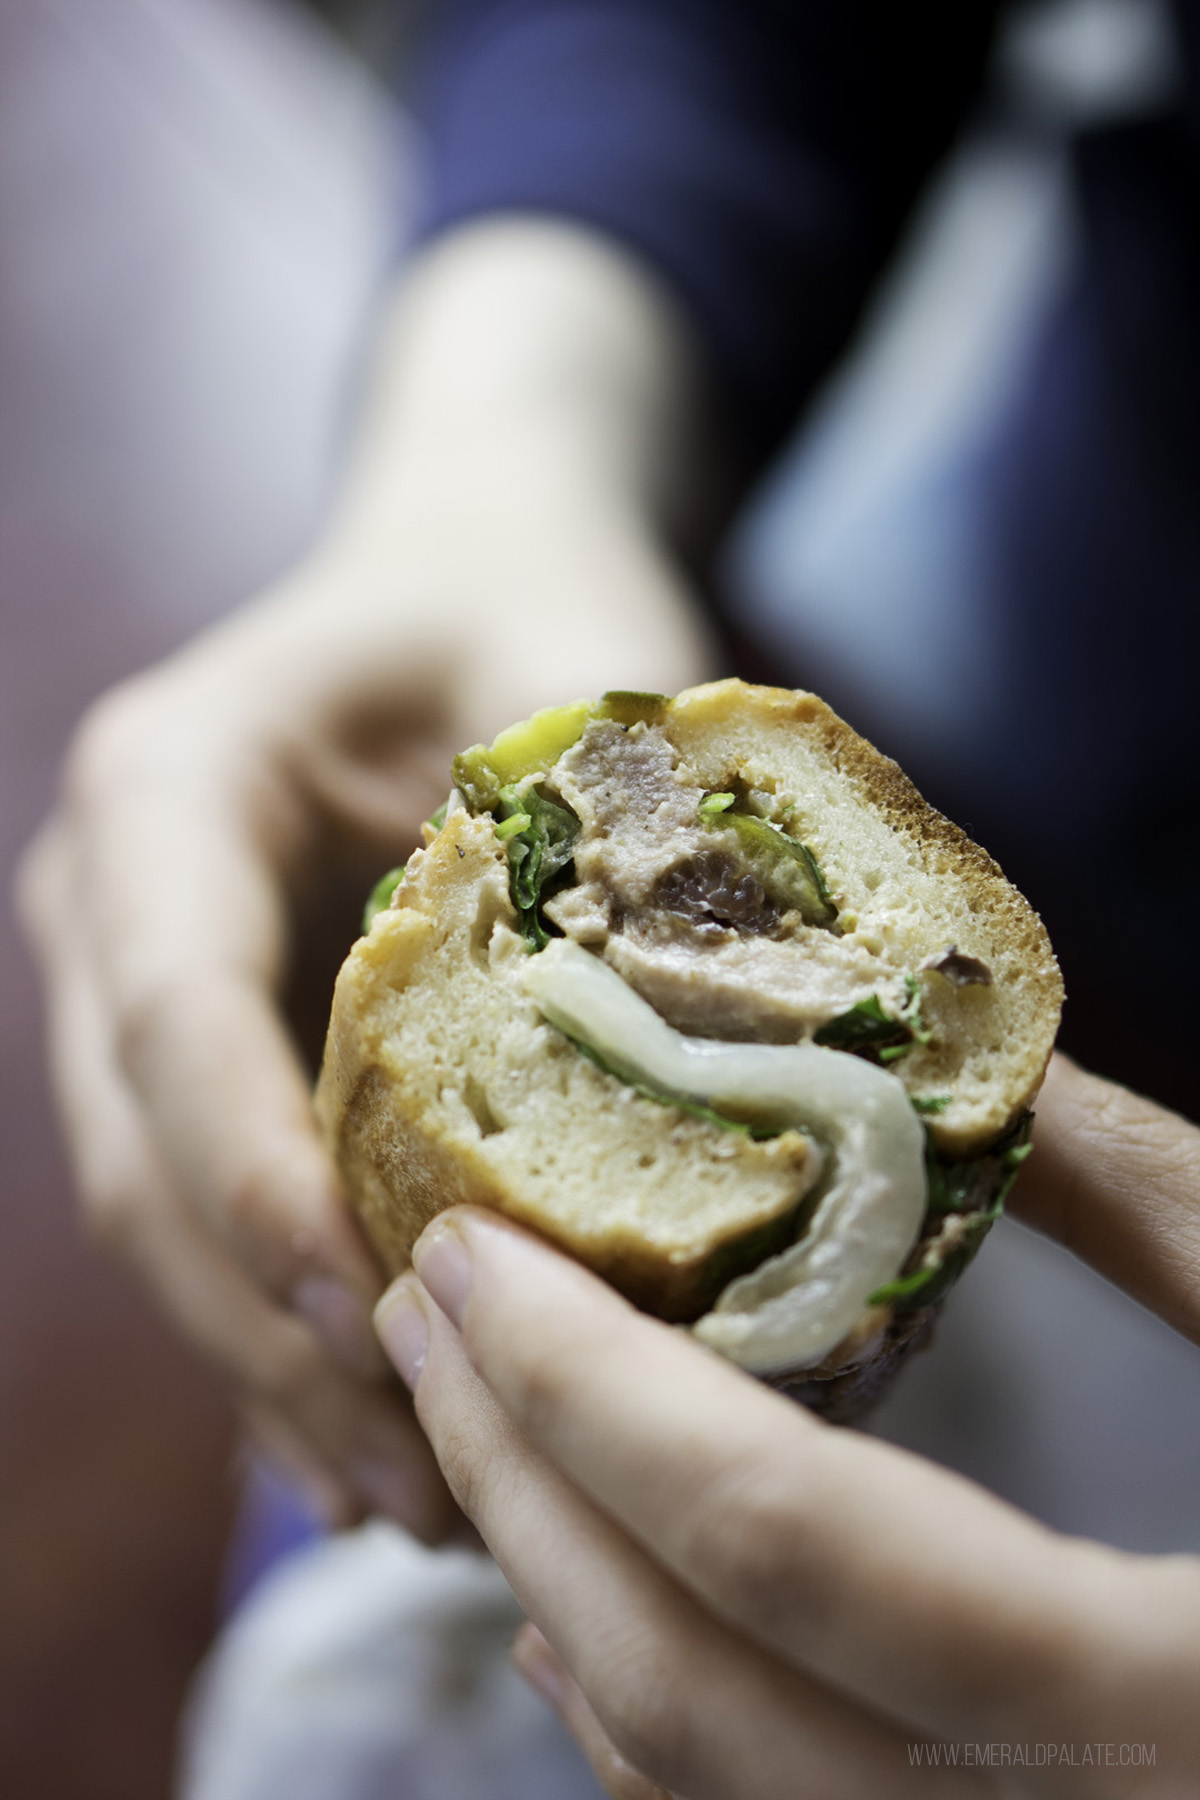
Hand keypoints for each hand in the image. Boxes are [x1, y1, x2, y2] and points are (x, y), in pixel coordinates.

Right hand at [17, 221, 713, 1533]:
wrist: (467, 564)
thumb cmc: (523, 597)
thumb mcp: (581, 676)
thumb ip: (629, 840)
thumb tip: (753, 1076)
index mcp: (171, 786)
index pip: (170, 1004)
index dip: (247, 1173)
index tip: (366, 1311)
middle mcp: (121, 899)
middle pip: (145, 1151)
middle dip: (268, 1327)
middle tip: (423, 1474)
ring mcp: (150, 987)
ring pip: (170, 1215)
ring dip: (277, 1371)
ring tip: (427, 1507)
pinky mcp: (213, 1052)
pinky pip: (228, 1210)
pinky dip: (296, 1334)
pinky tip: (391, 1446)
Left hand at [375, 1056, 1199, 1793]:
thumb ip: (1162, 1203)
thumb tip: (965, 1071)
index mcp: (1181, 1702)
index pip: (793, 1553)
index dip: (591, 1393)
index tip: (461, 1252)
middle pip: (698, 1705)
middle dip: (522, 1491)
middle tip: (429, 1307)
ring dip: (564, 1604)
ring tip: (481, 1422)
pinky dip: (658, 1722)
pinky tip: (599, 1602)